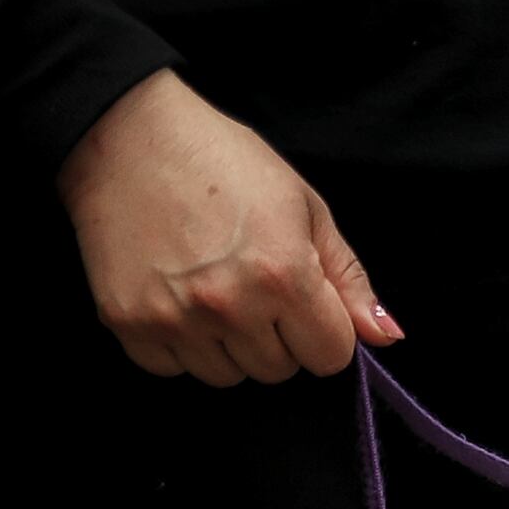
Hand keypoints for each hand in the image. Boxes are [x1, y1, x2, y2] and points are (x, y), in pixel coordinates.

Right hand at [58, 71, 396, 382]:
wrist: (122, 132)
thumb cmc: (222, 161)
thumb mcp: (304, 207)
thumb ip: (349, 279)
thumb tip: (386, 338)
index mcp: (283, 276)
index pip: (331, 357)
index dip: (323, 330)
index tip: (302, 300)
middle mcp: (229, 305)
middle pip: (280, 370)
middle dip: (276, 337)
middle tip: (249, 284)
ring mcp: (174, 317)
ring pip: (228, 376)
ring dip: (228, 345)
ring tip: (210, 288)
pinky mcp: (127, 322)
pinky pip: (171, 369)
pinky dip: (177, 345)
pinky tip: (174, 296)